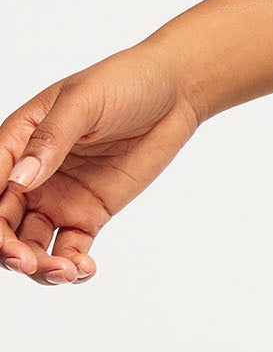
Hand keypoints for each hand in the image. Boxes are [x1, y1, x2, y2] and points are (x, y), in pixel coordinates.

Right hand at [1, 46, 205, 284]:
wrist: (176, 90)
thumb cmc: (125, 81)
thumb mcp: (84, 101)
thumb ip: (51, 139)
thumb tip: (19, 178)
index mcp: (18, 141)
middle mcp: (31, 175)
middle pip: (3, 223)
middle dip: (6, 248)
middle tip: (25, 259)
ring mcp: (58, 197)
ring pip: (30, 244)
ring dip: (37, 265)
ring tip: (63, 270)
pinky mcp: (88, 213)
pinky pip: (69, 249)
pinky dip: (70, 266)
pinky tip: (82, 269)